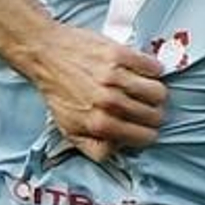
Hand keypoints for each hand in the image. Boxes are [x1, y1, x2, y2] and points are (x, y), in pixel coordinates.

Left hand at [29, 25, 166, 163]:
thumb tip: (119, 150)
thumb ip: (95, 147)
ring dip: (156, 94)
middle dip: (154, 115)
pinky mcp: (120, 55)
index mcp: (98, 124)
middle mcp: (108, 102)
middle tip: (147, 109)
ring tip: (147, 91)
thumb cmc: (59, 91)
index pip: (144, 137)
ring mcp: (115, 77)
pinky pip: (153, 67)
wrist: (46, 54)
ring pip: (158, 92)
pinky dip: (153, 71)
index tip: (146, 127)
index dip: (148, 133)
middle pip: (155, 115)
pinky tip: (144, 72)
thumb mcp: (70, 130)